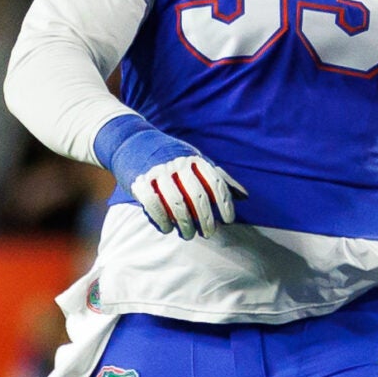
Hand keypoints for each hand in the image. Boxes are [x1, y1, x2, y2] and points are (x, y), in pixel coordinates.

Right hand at [98, 116, 243, 239]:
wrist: (132, 141)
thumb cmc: (171, 155)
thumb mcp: (196, 159)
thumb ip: (219, 177)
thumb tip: (245, 196)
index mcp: (194, 159)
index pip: (215, 182)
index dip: (224, 203)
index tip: (228, 220)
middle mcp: (178, 164)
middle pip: (197, 196)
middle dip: (206, 219)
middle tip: (209, 233)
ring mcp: (157, 172)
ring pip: (176, 203)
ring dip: (184, 224)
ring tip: (188, 235)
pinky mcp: (139, 181)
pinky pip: (153, 204)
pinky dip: (161, 220)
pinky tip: (167, 229)